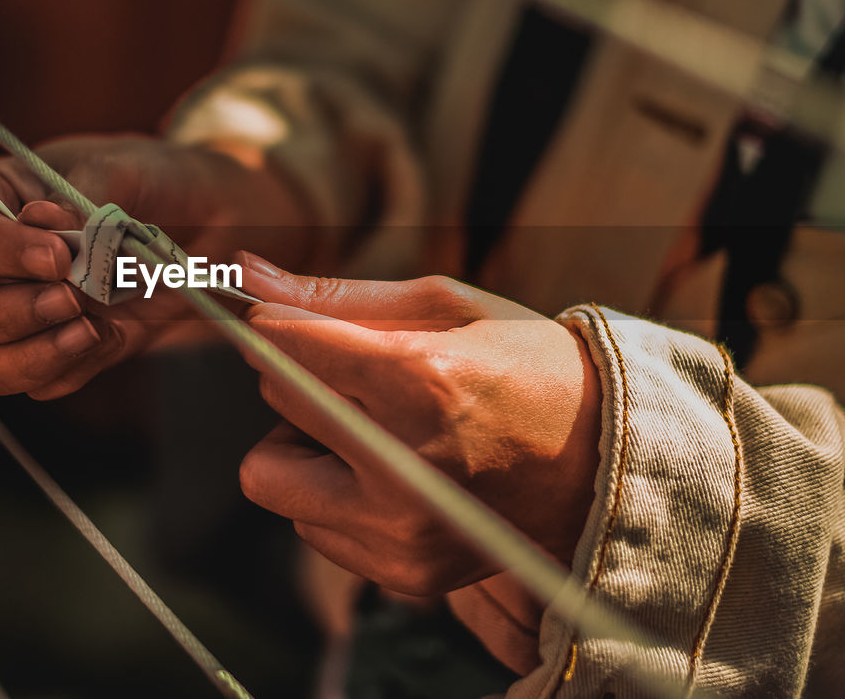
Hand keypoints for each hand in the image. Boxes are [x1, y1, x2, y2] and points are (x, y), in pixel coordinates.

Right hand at [0, 136, 308, 397]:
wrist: (207, 222)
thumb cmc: (153, 179)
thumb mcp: (124, 167)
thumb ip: (84, 197)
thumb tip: (52, 229)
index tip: (56, 256)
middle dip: (5, 314)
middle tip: (72, 297)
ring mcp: (17, 314)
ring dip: (29, 355)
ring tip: (88, 326)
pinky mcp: (54, 352)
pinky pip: (39, 383)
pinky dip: (71, 367)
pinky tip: (110, 334)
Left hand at [234, 254, 601, 595]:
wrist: (602, 464)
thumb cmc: (526, 366)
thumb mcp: (445, 305)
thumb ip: (335, 295)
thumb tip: (242, 272)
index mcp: (422, 381)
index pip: (284, 343)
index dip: (278, 323)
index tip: (290, 320)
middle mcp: (404, 466)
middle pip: (274, 401)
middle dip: (299, 376)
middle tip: (359, 375)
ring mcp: (400, 530)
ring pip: (270, 474)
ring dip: (303, 445)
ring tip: (371, 432)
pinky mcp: (399, 573)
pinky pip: (307, 526)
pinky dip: (333, 495)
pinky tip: (392, 476)